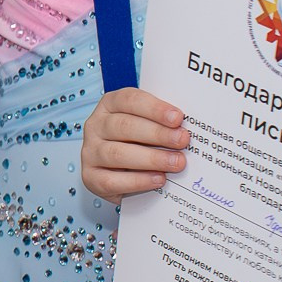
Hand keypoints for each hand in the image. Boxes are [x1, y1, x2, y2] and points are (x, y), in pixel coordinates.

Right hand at [81, 87, 187, 202]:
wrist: (121, 170)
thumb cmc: (141, 141)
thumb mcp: (150, 124)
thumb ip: (164, 122)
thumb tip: (191, 127)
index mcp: (110, 105)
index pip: (128, 100)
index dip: (154, 108)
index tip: (178, 117)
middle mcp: (96, 126)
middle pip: (123, 126)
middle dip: (157, 134)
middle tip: (182, 141)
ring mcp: (90, 152)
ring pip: (116, 153)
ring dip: (151, 158)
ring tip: (176, 163)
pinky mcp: (91, 177)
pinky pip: (112, 180)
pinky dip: (138, 181)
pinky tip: (159, 179)